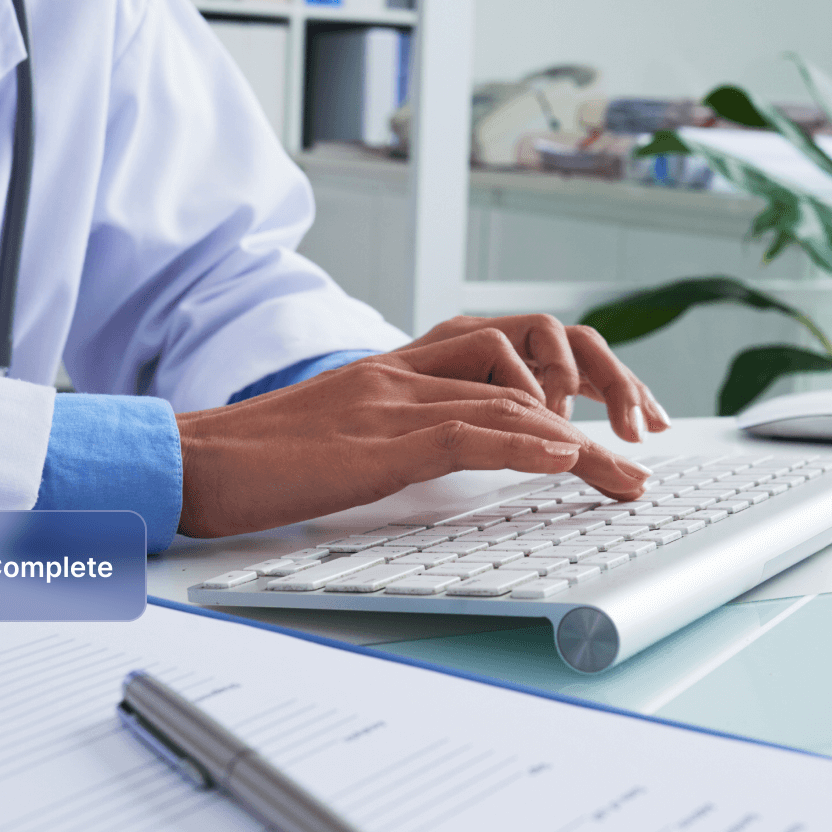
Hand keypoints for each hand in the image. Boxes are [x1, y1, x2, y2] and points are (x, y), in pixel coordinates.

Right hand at [176, 329, 652, 537]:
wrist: (192, 460)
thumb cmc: (257, 459)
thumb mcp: (339, 437)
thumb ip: (394, 436)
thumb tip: (450, 459)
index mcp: (393, 369)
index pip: (500, 356)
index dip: (563, 383)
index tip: (600, 424)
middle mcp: (400, 372)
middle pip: (523, 369)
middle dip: (594, 405)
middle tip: (639, 447)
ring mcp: (388, 400)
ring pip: (510, 402)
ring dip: (582, 441)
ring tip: (627, 475)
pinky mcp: (374, 438)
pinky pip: (466, 431)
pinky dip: (524, 444)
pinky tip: (566, 458)